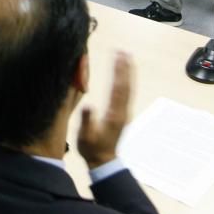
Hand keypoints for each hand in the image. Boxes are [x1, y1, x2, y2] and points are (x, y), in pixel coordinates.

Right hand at [77, 52, 131, 168]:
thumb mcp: (85, 136)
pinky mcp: (122, 114)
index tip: (118, 57)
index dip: (119, 72)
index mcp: (113, 114)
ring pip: (128, 89)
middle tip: (124, 51)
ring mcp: (124, 113)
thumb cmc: (92, 149)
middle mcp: (122, 111)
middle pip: (126, 86)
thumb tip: (88, 105)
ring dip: (128, 73)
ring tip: (126, 58)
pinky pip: (126, 93)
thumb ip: (87, 121)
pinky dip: (126, 81)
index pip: (118, 89)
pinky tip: (124, 75)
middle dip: (125, 68)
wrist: (103, 162)